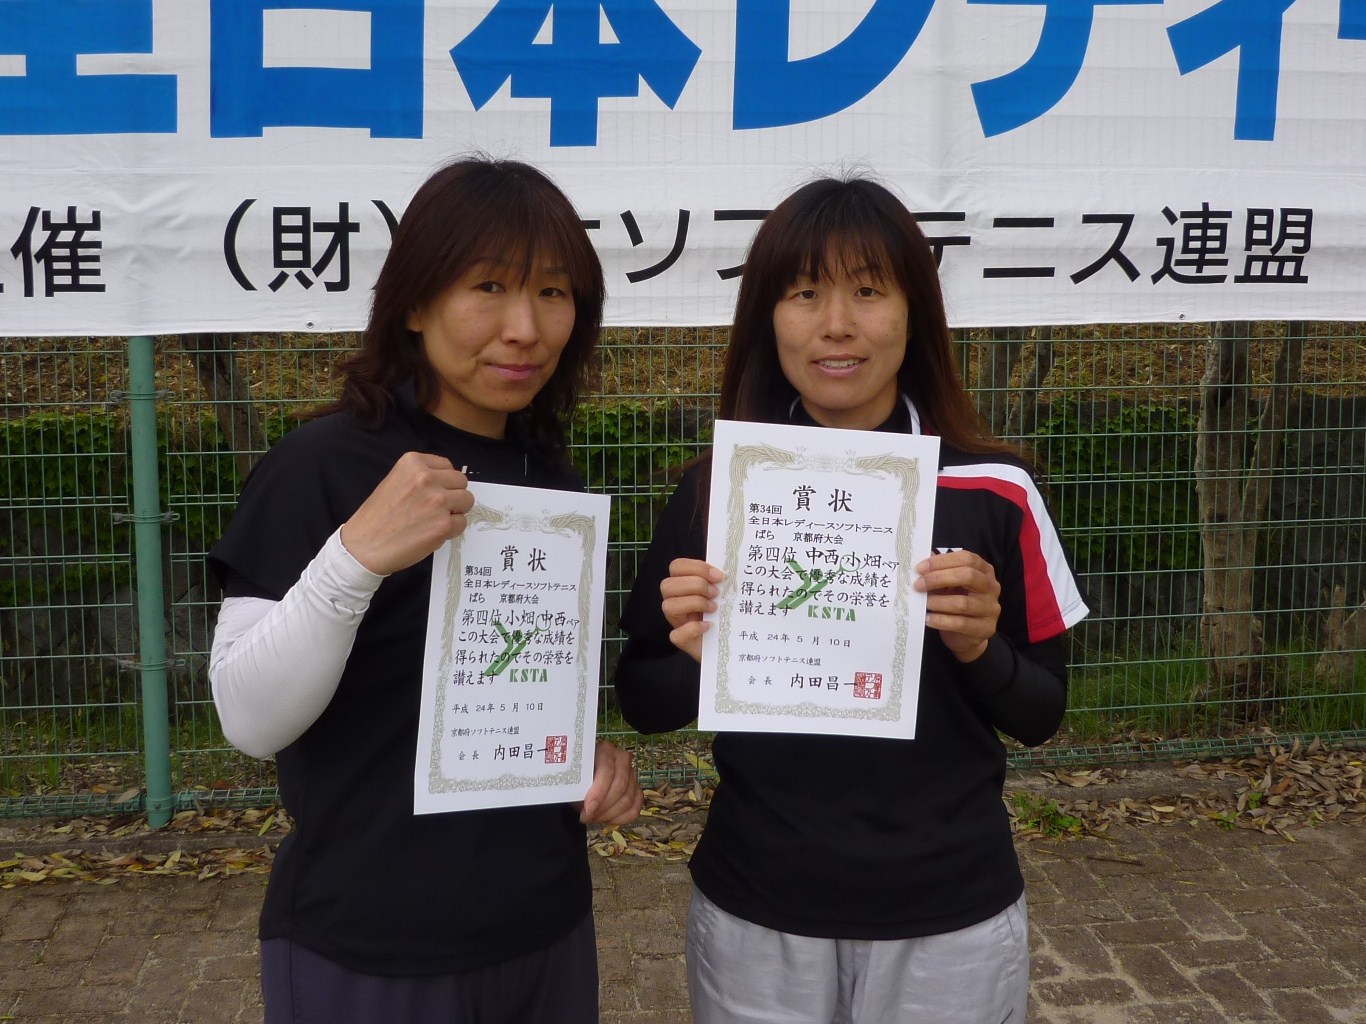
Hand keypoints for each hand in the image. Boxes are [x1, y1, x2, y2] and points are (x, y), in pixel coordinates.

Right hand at [339, 453, 473, 575]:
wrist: (363, 545)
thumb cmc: (377, 517)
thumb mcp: (395, 481)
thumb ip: (420, 478)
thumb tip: (448, 483)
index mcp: (413, 463)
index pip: (448, 466)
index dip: (443, 482)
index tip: (433, 493)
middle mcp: (426, 478)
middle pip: (461, 482)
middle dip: (452, 495)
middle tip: (435, 509)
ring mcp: (437, 501)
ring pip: (467, 501)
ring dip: (455, 512)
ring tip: (434, 520)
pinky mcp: (443, 524)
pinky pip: (461, 523)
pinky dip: (451, 530)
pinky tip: (431, 533)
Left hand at [579, 741, 642, 824]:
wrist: (583, 779)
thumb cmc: (578, 777)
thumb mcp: (575, 779)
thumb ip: (579, 788)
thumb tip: (587, 806)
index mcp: (605, 750)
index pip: (607, 771)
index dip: (598, 792)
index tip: (588, 808)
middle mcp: (622, 759)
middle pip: (620, 786)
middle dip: (603, 806)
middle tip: (588, 816)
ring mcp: (632, 774)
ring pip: (628, 799)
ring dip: (610, 814)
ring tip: (594, 818)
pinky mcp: (637, 790)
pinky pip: (635, 808)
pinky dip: (621, 818)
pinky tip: (607, 820)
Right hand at [660, 558, 723, 662]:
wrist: (730, 642)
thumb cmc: (725, 613)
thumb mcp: (723, 593)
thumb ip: (721, 581)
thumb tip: (731, 571)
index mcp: (683, 585)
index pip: (677, 566)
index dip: (697, 567)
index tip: (719, 576)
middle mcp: (675, 601)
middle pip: (668, 584)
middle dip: (696, 585)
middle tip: (716, 594)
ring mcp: (676, 622)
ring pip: (668, 606)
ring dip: (695, 603)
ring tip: (714, 609)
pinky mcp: (682, 641)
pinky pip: (676, 635)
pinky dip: (694, 628)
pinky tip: (709, 626)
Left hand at [914, 549, 1000, 661]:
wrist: (966, 636)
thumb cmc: (956, 603)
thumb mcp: (949, 585)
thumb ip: (939, 571)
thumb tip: (923, 559)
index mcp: (984, 571)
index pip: (967, 559)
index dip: (942, 561)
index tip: (920, 568)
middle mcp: (991, 587)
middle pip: (968, 576)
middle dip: (939, 578)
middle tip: (918, 585)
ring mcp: (991, 608)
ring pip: (963, 603)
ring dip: (938, 602)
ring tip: (924, 603)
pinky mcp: (985, 628)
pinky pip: (961, 623)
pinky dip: (941, 621)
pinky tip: (928, 619)